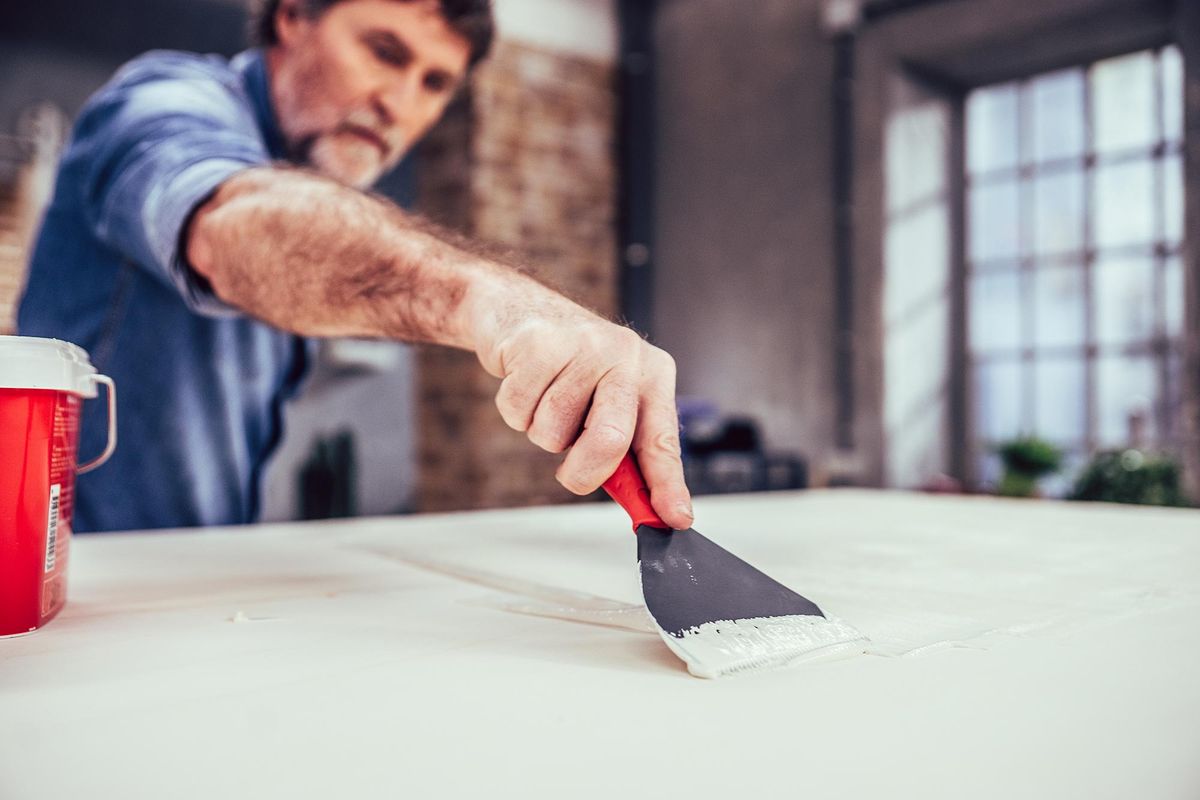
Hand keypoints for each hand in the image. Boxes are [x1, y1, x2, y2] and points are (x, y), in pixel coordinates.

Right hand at [472, 294, 693, 529]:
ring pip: (552, 431)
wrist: (518, 308)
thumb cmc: (568, 366)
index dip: (668, 484)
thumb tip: (644, 504)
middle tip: (572, 474)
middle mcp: (626, 355)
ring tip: (546, 397)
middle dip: (585, 471)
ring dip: (540, 430)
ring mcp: (583, 345)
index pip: (663, 439)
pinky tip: (524, 381)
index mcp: (652, 373)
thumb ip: (625, 447)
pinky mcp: (538, 343)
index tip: (675, 517)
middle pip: (610, 439)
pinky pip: (517, 411)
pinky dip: (514, 410)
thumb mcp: (608, 399)